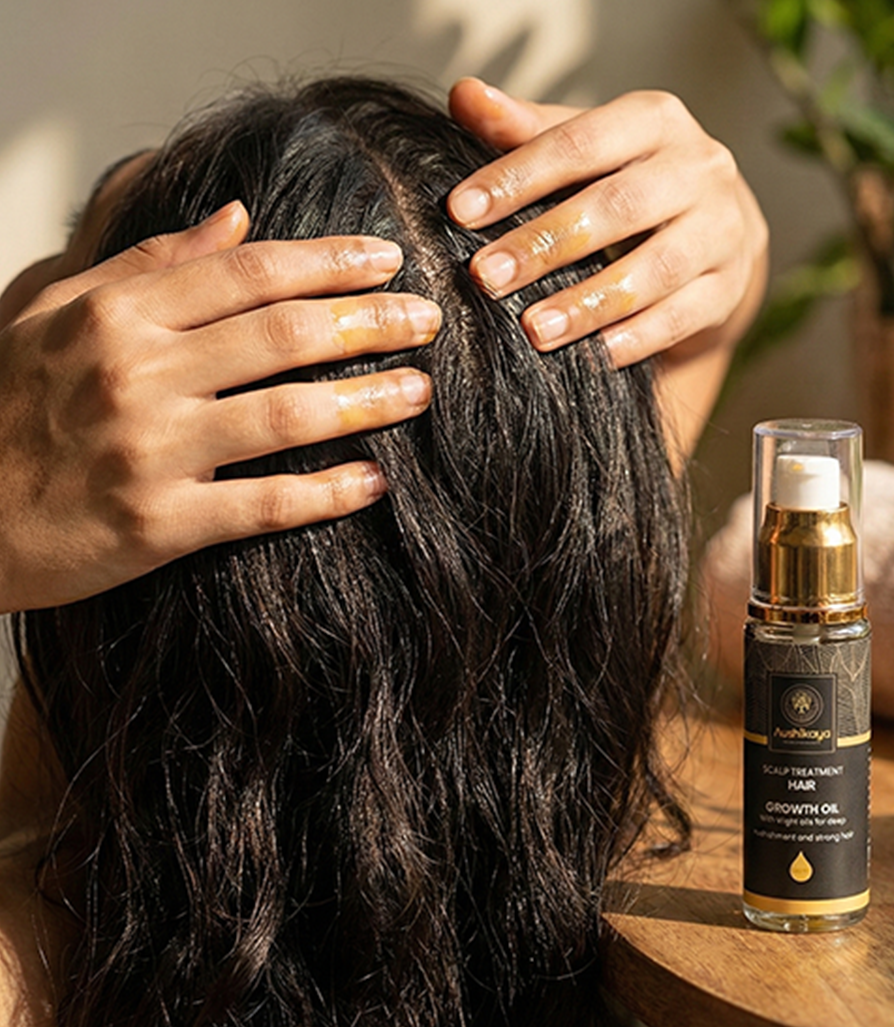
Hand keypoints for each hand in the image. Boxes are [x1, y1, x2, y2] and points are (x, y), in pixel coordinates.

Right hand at [0, 202, 438, 612]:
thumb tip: (236, 216)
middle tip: (428, 318)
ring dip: (365, 401)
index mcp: (117, 316)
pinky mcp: (159, 525)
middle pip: (281, 336)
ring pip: (285, 416)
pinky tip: (375, 483)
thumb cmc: (11, 404)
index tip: (387, 261)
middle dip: (367, 322)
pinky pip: (262, 506)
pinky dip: (325, 495)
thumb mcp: (56, 311)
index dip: (327, 262)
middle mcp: (137, 376)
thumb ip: (149, 262)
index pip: (247, 273)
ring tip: (420, 389)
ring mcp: (151, 453)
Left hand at [447, 78, 767, 370]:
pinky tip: (595, 356)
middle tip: (488, 278)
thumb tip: (464, 95)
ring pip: (656, 269)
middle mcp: (699, 167)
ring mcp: (722, 229)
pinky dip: (638, 338)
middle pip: (618, 206)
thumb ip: (524, 130)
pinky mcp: (729, 286)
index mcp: (655, 120)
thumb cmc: (630, 181)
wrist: (714, 230)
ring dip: (590, 303)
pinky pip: (683, 316)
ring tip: (535, 331)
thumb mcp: (584, 148)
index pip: (580, 142)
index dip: (517, 176)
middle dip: (546, 244)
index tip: (460, 211)